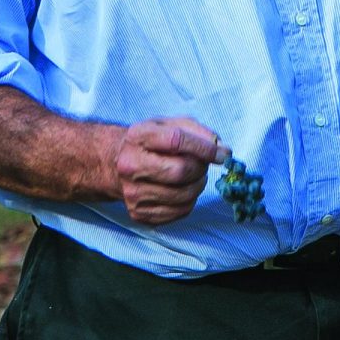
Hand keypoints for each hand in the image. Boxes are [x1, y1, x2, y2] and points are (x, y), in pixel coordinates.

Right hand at [100, 117, 230, 225]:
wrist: (115, 164)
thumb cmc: (149, 142)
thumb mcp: (169, 125)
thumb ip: (197, 132)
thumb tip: (223, 151)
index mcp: (138, 137)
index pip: (177, 140)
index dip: (205, 148)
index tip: (222, 153)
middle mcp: (130, 165)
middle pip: (180, 171)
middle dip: (201, 168)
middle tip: (203, 164)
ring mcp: (133, 193)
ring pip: (184, 195)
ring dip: (198, 185)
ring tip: (193, 175)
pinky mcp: (138, 214)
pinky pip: (180, 212)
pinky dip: (190, 200)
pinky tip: (183, 189)